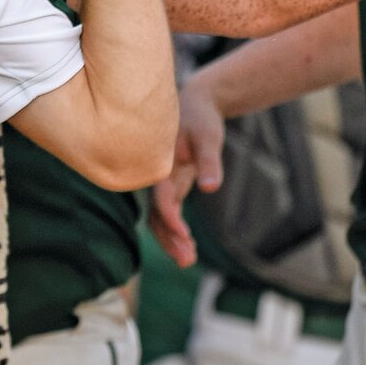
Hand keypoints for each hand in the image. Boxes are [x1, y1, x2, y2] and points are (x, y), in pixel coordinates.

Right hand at [146, 79, 224, 267]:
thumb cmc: (200, 118)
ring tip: (188, 261)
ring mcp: (162, 182)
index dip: (171, 218)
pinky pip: (167, 212)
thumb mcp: (208, 136)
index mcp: (161, 164)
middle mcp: (156, 176)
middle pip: (156, 214)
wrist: (196, 103)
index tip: (185, 236)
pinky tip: (187, 245)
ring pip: (159, 217)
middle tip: (187, 260)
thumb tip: (210, 187)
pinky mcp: (170, 185)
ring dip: (171, 240)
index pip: (161, 198)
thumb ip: (209, 162)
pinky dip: (174, 230)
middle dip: (169, 239)